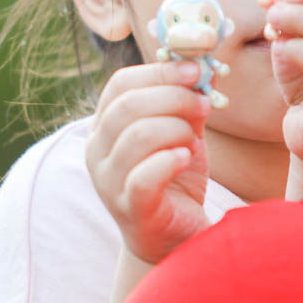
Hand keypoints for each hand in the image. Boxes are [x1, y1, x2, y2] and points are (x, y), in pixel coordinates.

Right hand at [85, 61, 212, 264]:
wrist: (175, 236)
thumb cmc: (175, 179)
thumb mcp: (183, 133)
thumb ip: (188, 101)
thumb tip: (206, 65)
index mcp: (104, 126)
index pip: (120, 84)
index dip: (159, 71)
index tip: (196, 69)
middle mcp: (96, 151)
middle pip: (128, 106)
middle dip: (174, 97)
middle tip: (205, 103)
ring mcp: (108, 182)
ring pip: (138, 136)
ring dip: (177, 129)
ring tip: (195, 140)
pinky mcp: (129, 209)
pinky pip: (144, 177)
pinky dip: (170, 160)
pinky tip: (186, 159)